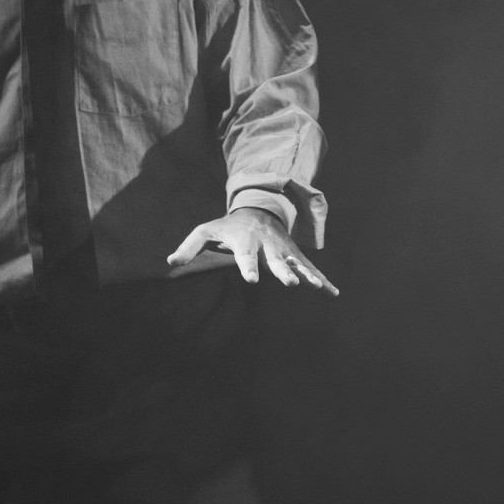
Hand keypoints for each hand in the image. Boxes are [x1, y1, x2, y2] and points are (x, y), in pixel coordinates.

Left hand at [167, 207, 338, 294]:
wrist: (258, 210)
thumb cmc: (228, 226)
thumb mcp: (205, 231)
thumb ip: (189, 247)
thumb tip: (170, 263)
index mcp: (245, 241)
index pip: (246, 256)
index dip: (248, 267)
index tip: (251, 279)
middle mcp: (267, 245)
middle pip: (276, 260)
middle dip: (283, 271)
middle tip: (290, 283)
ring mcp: (283, 250)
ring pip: (297, 264)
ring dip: (307, 275)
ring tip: (318, 287)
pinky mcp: (294, 255)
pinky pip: (310, 267)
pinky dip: (322, 278)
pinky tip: (333, 292)